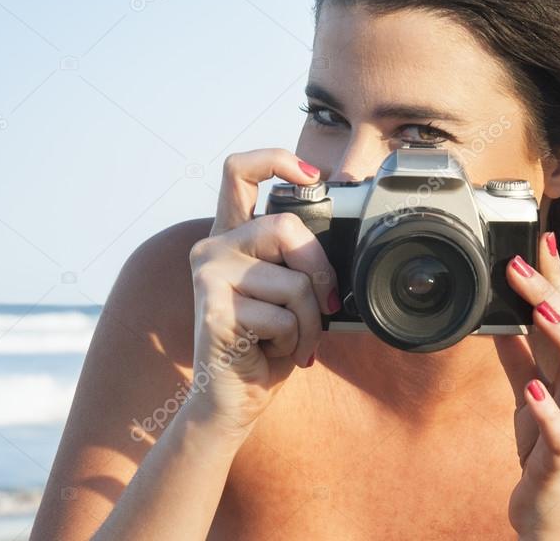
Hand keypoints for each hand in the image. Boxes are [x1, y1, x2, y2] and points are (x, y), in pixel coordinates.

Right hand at [184, 148, 340, 437]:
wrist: (235, 398)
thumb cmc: (268, 344)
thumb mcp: (292, 292)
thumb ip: (302, 262)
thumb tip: (351, 249)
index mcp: (233, 235)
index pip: (239, 171)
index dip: (277, 160)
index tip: (314, 176)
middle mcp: (214, 247)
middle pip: (285, 227)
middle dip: (319, 271)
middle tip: (325, 305)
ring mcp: (208, 276)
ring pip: (293, 283)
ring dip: (310, 323)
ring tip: (291, 340)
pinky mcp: (213, 310)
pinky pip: (282, 318)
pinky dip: (293, 343)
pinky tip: (271, 353)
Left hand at [494, 231, 559, 540]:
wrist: (556, 518)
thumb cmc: (547, 453)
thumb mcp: (528, 398)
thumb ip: (519, 359)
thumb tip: (499, 319)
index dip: (556, 277)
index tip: (542, 236)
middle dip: (553, 295)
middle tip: (521, 259)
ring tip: (542, 312)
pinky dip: (550, 413)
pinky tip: (532, 393)